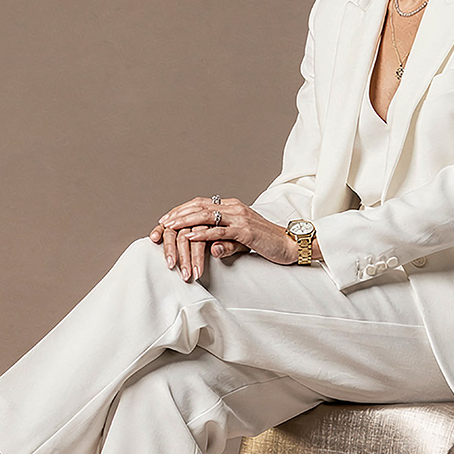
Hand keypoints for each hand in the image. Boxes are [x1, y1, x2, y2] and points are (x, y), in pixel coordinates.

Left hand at [149, 196, 294, 281]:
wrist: (290, 245)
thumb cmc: (266, 244)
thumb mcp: (242, 242)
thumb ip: (226, 242)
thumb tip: (213, 250)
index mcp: (232, 207)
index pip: (201, 203)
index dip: (182, 210)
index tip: (167, 218)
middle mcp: (234, 208)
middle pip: (200, 206)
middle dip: (179, 214)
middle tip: (163, 222)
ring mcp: (240, 218)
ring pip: (206, 215)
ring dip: (186, 221)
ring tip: (171, 226)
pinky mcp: (245, 230)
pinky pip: (220, 230)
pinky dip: (203, 232)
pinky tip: (190, 235)